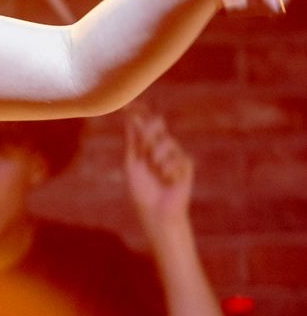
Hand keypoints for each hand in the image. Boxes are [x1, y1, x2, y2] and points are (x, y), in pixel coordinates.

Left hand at [124, 108, 194, 237]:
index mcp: (146, 146)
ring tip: (157, 173)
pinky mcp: (186, 165)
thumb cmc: (142, 191)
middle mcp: (161, 146)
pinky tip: (168, 181)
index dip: (139, 111)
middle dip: (150, 133)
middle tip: (146, 152)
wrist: (156, 212)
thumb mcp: (133, 164)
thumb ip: (134, 142)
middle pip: (158, 123)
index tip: (128, 103)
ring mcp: (174, 154)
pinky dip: (168, 170)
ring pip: (166, 141)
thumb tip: (131, 119)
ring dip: (157, 158)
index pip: (144, 123)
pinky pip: (177, 157)